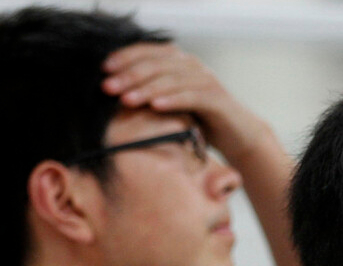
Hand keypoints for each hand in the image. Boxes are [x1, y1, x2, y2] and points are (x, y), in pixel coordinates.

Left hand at [101, 42, 269, 164]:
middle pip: (157, 64)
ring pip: (171, 79)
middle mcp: (193, 67)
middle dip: (129, 75)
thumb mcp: (172, 102)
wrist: (238, 135)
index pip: (148, 52)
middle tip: (108, 87)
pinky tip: (155, 106)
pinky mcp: (218, 99)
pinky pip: (192, 96)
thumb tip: (114, 92)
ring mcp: (207, 81)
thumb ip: (151, 92)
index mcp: (180, 62)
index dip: (125, 57)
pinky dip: (172, 100)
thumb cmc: (201, 120)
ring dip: (146, 89)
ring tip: (126, 99)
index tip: (104, 69)